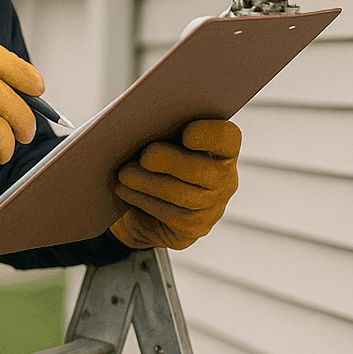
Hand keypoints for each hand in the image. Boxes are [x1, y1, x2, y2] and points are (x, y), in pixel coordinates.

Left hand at [110, 119, 240, 249]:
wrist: (147, 205)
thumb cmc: (157, 161)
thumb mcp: (162, 141)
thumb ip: (162, 130)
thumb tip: (140, 126)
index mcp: (222, 148)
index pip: (228, 137)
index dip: (210, 134)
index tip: (186, 132)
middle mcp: (225, 178)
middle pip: (204, 169)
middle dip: (171, 162)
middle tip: (145, 155)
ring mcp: (213, 207)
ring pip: (183, 195)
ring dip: (149, 183)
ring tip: (124, 174)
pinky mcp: (195, 228)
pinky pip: (170, 214)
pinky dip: (143, 200)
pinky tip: (125, 190)